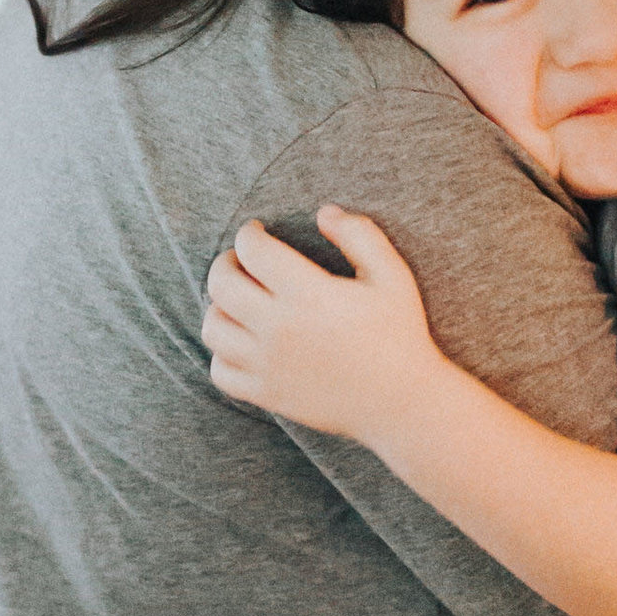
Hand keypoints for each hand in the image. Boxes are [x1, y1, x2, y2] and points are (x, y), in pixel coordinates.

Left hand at [202, 206, 445, 442]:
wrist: (403, 403)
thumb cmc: (400, 335)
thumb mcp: (392, 275)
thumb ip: (359, 235)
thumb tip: (323, 212)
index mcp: (308, 294)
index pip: (253, 250)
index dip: (249, 233)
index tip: (257, 232)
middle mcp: (279, 328)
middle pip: (221, 285)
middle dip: (225, 263)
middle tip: (240, 260)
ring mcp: (268, 365)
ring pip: (213, 328)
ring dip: (218, 306)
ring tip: (238, 300)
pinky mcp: (267, 394)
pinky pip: (220, 372)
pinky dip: (222, 353)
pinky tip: (242, 342)